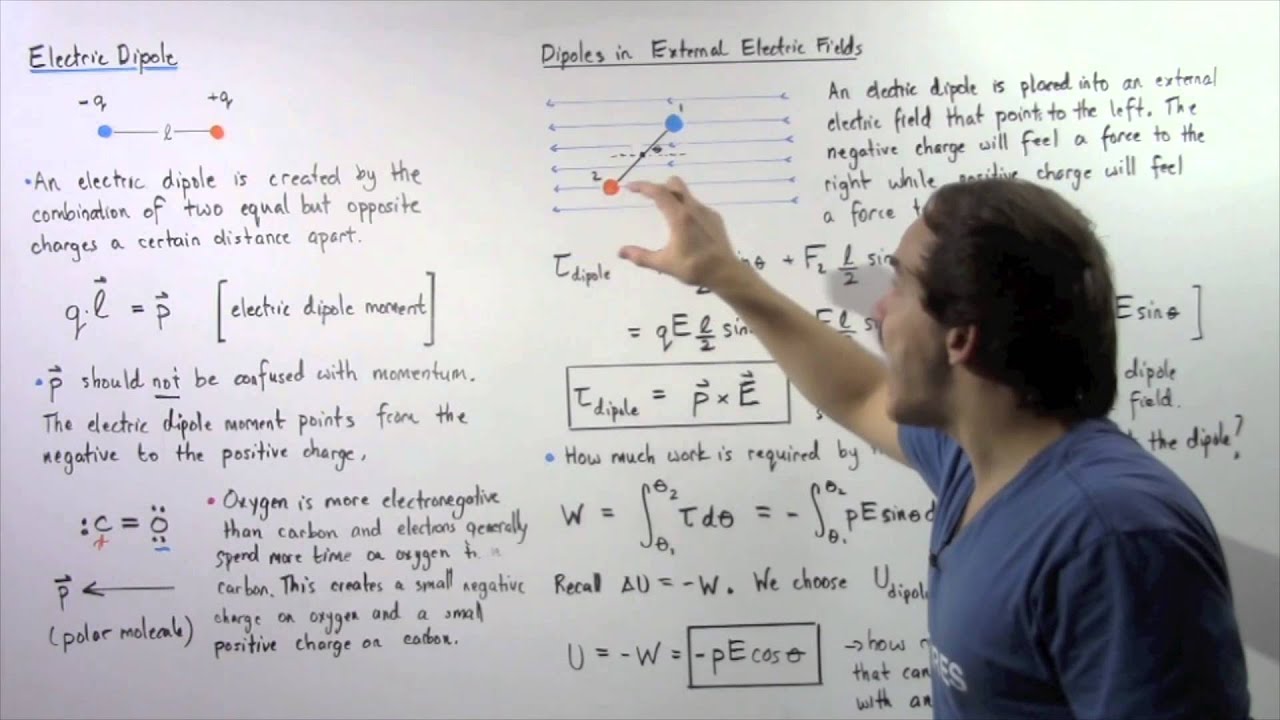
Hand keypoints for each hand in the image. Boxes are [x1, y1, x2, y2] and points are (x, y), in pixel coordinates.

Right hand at [618, 176, 739, 289]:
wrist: (725, 273)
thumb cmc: (694, 268)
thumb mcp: (664, 264)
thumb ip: (641, 256)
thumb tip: (620, 252)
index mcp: (679, 217)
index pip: (659, 192)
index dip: (643, 186)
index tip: (630, 187)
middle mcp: (693, 209)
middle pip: (674, 184)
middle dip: (659, 187)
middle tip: (649, 198)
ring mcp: (706, 212)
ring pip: (686, 195)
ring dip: (673, 198)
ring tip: (665, 215)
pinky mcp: (715, 218)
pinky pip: (696, 206)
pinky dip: (686, 209)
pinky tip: (685, 228)